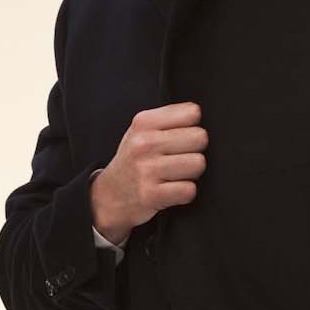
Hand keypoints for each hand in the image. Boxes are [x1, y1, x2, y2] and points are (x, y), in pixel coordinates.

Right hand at [91, 102, 207, 245]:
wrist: (109, 196)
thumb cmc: (134, 160)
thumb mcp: (142, 130)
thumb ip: (169, 118)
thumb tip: (198, 114)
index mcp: (143, 122)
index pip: (192, 113)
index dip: (191, 127)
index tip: (179, 138)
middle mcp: (144, 143)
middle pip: (200, 138)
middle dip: (194, 150)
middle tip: (178, 158)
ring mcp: (147, 169)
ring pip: (198, 163)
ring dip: (191, 173)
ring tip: (175, 174)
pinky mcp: (151, 195)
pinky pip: (189, 190)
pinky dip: (185, 193)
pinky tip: (171, 190)